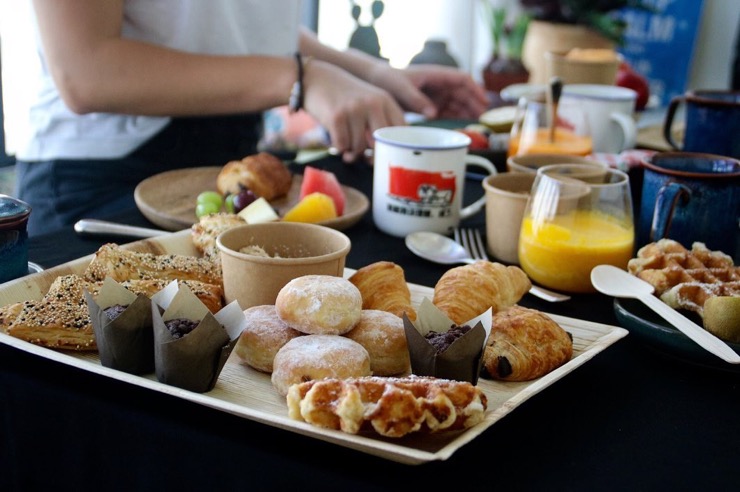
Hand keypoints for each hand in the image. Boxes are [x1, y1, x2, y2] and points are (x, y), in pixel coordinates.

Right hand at [303, 60, 404, 161]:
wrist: (317, 79)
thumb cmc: (346, 99)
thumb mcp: (370, 102)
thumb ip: (381, 124)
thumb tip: (382, 158)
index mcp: (385, 101)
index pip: (401, 130)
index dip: (396, 147)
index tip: (388, 154)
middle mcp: (372, 104)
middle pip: (381, 143)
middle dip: (373, 156)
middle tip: (366, 158)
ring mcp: (354, 110)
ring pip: (360, 148)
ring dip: (352, 152)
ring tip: (348, 147)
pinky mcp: (336, 117)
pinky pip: (342, 146)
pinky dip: (339, 148)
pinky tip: (337, 141)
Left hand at [369, 64, 488, 119]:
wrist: (376, 83)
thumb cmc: (389, 80)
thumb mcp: (402, 89)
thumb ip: (417, 101)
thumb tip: (434, 114)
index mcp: (435, 74)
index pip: (462, 79)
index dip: (475, 89)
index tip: (484, 101)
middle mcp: (439, 84)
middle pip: (463, 93)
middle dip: (475, 104)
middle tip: (485, 118)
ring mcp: (436, 95)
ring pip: (458, 103)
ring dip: (468, 111)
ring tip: (479, 123)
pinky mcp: (430, 105)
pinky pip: (448, 111)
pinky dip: (457, 117)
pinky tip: (465, 125)